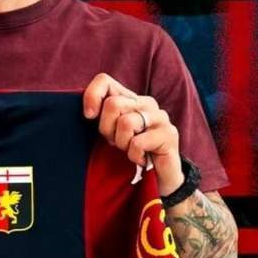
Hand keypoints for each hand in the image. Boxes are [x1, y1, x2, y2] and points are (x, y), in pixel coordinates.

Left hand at [83, 73, 184, 195]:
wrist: (158, 176)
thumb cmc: (129, 151)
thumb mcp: (109, 131)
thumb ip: (99, 116)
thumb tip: (88, 112)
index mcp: (129, 98)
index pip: (104, 80)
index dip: (92, 96)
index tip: (89, 117)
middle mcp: (146, 102)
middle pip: (113, 104)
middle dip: (107, 129)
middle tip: (115, 142)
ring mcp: (160, 117)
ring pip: (126, 123)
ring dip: (122, 144)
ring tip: (130, 150)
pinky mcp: (169, 134)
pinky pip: (138, 142)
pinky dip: (134, 155)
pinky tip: (141, 158)